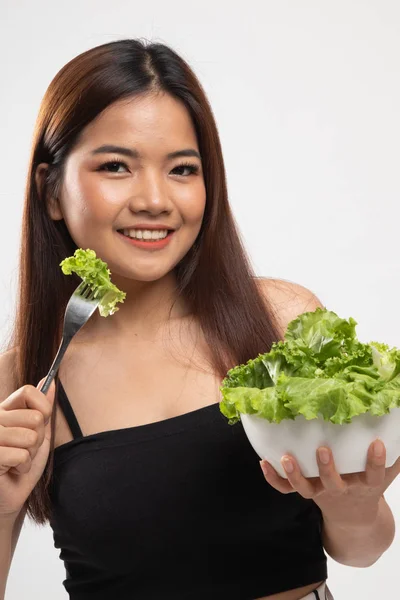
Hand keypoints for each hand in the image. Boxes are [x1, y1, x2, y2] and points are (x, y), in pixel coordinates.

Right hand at [0, 379, 55, 519]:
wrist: (8, 496)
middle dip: (37, 439)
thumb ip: (43, 409)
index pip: (28, 392)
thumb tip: (52, 382)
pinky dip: (23, 467)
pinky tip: (11, 470)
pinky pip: (21, 455)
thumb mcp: (39, 433)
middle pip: (35, 418)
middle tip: (25, 449)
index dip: (42, 408)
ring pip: (30, 437)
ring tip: (18, 461)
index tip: (41, 423)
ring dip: (30, 454)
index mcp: (5, 409)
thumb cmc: (22, 464)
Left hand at [260, 440, 399, 528]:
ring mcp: (320, 493)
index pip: (374, 475)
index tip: (377, 444)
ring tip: (286, 458)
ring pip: (305, 489)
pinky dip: (273, 479)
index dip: (376, 461)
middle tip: (322, 449)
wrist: (354, 519)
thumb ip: (394, 458)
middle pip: (333, 483)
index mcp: (365, 485)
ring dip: (295, 475)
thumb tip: (399, 423)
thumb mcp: (384, 475)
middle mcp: (341, 491)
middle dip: (327, 468)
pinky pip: (286, 489)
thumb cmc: (369, 485)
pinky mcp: (306, 492)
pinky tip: (263, 462)